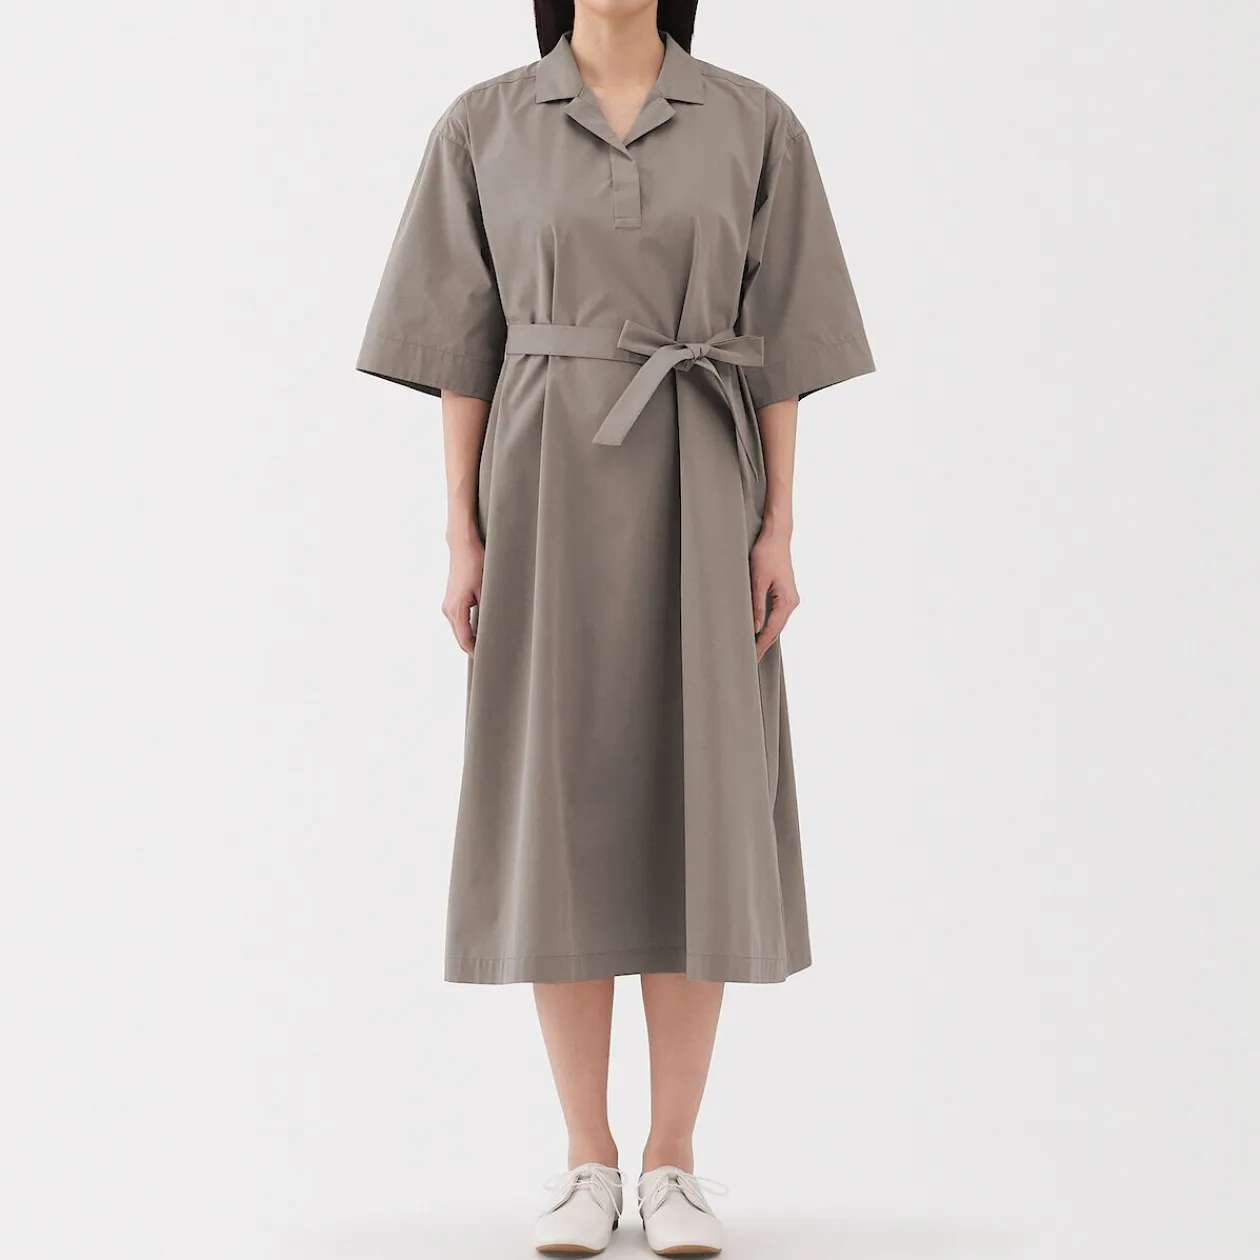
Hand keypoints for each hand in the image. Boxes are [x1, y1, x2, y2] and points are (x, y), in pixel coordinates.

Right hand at [442, 532, 483, 654]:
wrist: (462, 545)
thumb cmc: (475, 563)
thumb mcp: (486, 588)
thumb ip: (487, 610)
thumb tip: (494, 628)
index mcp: (456, 609)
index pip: (465, 640)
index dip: (476, 652)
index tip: (487, 660)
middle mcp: (448, 609)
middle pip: (460, 638)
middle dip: (473, 648)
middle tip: (491, 656)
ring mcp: (448, 605)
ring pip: (459, 630)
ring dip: (470, 638)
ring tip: (487, 645)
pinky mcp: (451, 600)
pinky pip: (458, 621)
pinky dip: (467, 629)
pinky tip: (480, 630)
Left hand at [750, 527, 799, 662]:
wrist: (776, 537)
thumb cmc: (766, 555)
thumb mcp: (757, 581)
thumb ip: (756, 606)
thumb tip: (755, 628)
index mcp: (786, 601)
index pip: (772, 630)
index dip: (761, 645)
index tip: (752, 657)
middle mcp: (792, 602)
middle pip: (777, 630)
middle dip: (764, 645)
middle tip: (751, 660)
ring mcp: (790, 598)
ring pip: (778, 624)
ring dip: (767, 637)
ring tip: (754, 650)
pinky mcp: (785, 594)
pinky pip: (778, 616)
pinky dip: (769, 626)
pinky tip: (761, 632)